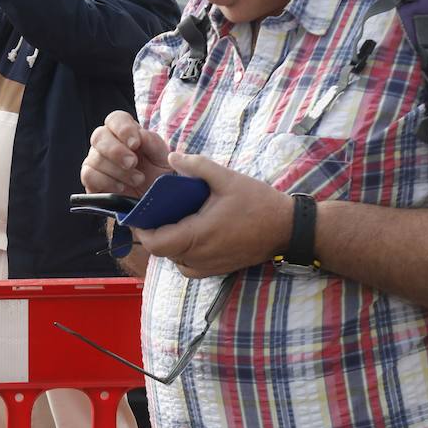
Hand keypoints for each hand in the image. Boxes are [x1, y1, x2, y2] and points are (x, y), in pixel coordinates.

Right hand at [81, 110, 173, 195]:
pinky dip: (106, 182)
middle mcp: (107, 143)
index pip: (115, 119)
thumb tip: (141, 135)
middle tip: (132, 163)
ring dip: (118, 171)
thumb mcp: (163, 159)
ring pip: (95, 158)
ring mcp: (96, 161)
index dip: (122, 128)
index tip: (135, 143)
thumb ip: (154, 144)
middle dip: (116, 150)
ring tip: (137, 180)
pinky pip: (88, 175)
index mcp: (125, 132)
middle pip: (99, 136)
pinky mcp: (91, 180)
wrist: (156, 202)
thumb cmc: (159, 175)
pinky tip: (121, 188)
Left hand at [131, 153, 293, 278]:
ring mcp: (209, 267)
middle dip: (155, 232)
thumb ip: (197, 166)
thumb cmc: (259, 204)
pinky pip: (189, 265)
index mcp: (198, 235)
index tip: (139, 213)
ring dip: (170, 242)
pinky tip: (192, 232)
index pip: (156, 243)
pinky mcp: (218, 270)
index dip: (142, 230)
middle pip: (162, 251)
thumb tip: (172, 157)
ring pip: (175, 260)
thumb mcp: (227, 178)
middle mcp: (200, 257)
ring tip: (174, 219)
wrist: (288, 229)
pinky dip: (184, 252)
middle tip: (156, 210)